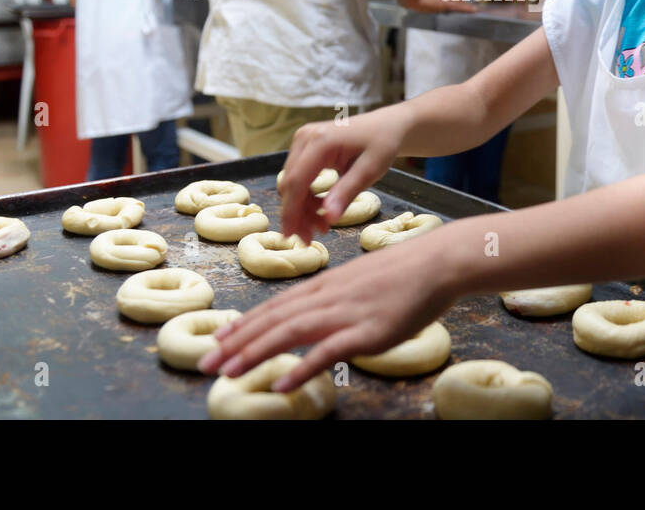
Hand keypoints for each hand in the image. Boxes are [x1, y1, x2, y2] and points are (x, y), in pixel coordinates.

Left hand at [199, 231, 456, 392]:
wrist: (437, 263)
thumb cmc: (404, 271)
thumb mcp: (360, 279)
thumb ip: (337, 296)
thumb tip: (320, 312)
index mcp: (325, 284)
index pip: (276, 305)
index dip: (244, 322)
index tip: (219, 337)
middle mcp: (327, 297)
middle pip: (273, 320)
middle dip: (236, 342)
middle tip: (206, 363)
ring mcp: (345, 313)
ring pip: (289, 333)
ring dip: (255, 354)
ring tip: (228, 374)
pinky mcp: (366, 332)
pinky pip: (327, 352)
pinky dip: (302, 367)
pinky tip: (282, 382)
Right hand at [278, 112, 405, 242]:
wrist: (386, 126)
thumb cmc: (382, 144)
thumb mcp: (370, 170)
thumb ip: (348, 192)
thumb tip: (329, 217)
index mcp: (321, 141)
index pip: (297, 181)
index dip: (292, 211)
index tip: (292, 235)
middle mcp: (305, 137)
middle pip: (290, 184)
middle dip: (297, 214)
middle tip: (310, 239)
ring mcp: (303, 141)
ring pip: (291, 183)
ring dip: (302, 208)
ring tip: (322, 227)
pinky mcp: (304, 147)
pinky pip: (298, 177)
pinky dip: (306, 197)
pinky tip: (320, 211)